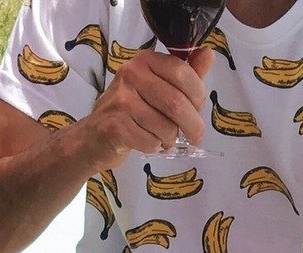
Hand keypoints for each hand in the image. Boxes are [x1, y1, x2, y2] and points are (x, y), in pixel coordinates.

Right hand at [75, 47, 213, 163]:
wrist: (94, 136)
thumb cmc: (130, 110)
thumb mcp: (158, 85)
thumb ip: (184, 72)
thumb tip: (208, 54)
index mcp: (145, 60)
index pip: (182, 72)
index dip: (198, 94)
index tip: (199, 109)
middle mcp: (131, 74)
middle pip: (176, 102)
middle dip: (192, 124)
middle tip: (195, 136)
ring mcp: (121, 100)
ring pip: (166, 126)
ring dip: (171, 138)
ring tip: (163, 138)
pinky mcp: (115, 126)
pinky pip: (151, 141)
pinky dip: (155, 147)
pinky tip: (148, 142)